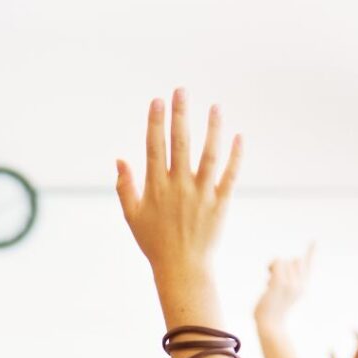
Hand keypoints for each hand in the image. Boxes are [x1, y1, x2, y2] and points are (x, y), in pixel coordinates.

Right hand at [116, 89, 240, 291]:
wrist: (182, 267)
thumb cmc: (154, 242)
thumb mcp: (132, 217)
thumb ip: (125, 187)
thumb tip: (120, 159)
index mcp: (155, 188)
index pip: (154, 148)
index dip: (155, 123)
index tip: (158, 101)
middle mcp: (178, 186)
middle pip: (180, 143)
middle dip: (180, 114)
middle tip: (181, 90)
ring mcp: (201, 193)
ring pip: (209, 153)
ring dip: (212, 128)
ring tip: (214, 106)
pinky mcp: (221, 202)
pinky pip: (230, 173)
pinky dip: (236, 154)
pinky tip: (238, 135)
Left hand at [254, 246, 314, 330]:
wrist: (270, 325)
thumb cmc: (271, 313)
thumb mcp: (279, 296)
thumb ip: (282, 283)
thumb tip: (274, 269)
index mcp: (302, 287)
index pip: (308, 266)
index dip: (310, 253)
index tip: (314, 241)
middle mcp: (300, 284)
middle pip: (294, 260)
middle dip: (282, 265)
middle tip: (272, 276)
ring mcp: (292, 283)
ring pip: (284, 261)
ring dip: (274, 267)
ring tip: (269, 282)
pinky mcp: (280, 283)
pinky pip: (277, 263)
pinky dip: (272, 266)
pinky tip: (269, 275)